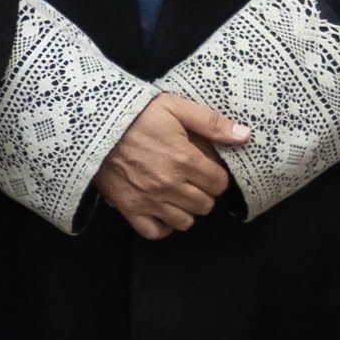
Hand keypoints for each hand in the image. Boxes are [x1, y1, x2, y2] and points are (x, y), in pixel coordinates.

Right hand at [91, 91, 246, 238]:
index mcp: (184, 160)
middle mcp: (169, 185)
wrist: (95, 125)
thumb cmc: (136, 115)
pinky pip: (155, 231)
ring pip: (185, 221)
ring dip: (186, 209)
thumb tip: (245, 136)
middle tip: (193, 179)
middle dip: (204, 192)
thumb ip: (212, 123)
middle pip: (205, 205)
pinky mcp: (130, 208)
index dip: (217, 176)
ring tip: (179, 194)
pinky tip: (163, 211)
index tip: (207, 168)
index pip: (219, 184)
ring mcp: (149, 200)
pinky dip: (163, 226)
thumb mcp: (175, 108)